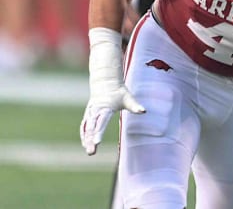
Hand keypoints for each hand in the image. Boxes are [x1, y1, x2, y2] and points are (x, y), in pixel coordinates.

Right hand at [80, 28, 144, 154]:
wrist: (105, 83)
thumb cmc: (119, 92)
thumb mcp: (128, 97)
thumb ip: (135, 106)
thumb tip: (144, 111)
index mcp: (105, 108)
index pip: (101, 122)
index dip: (98, 132)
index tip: (97, 142)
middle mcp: (95, 111)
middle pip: (92, 127)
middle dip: (91, 139)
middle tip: (92, 152)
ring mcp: (90, 113)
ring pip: (86, 128)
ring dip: (86, 139)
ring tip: (89, 152)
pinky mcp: (88, 115)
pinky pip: (84, 127)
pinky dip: (84, 135)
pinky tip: (85, 145)